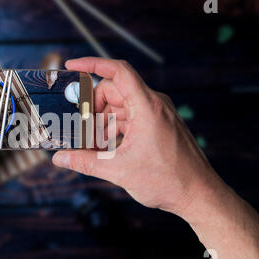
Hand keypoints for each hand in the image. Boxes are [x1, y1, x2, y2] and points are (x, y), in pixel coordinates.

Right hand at [53, 57, 223, 217]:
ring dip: (103, 121)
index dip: (92, 64)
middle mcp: (154, 105)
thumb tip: (60, 158)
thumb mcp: (119, 170)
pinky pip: (132, 118)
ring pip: (122, 106)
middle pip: (114, 91)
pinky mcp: (159, 126)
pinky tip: (105, 148)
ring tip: (91, 143)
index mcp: (147, 107)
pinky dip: (115, 128)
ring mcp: (158, 115)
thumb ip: (85, 162)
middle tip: (79, 125)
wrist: (199, 194)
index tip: (72, 66)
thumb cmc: (168, 180)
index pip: (118, 71)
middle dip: (93, 106)